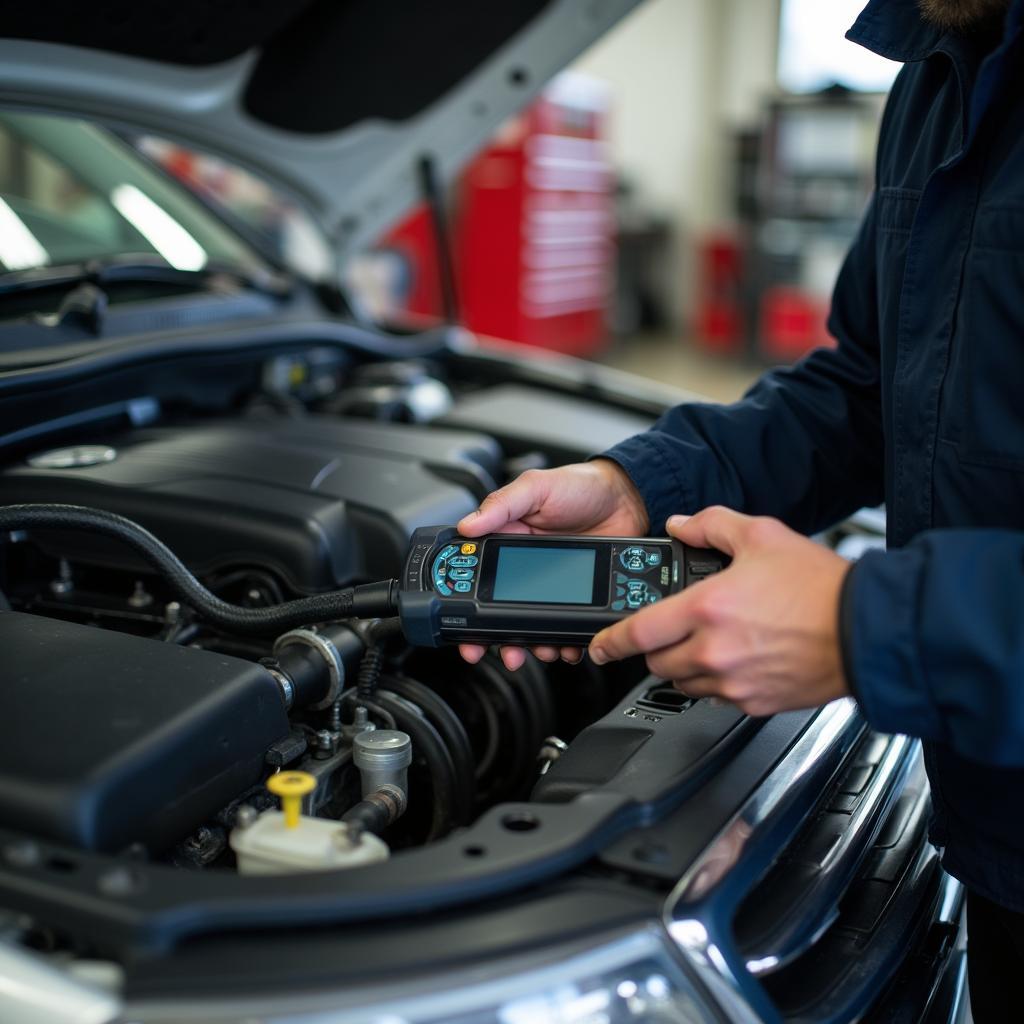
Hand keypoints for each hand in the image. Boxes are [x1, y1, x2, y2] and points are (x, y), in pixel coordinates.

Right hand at [457, 459, 648, 670]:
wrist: (627, 499)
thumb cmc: (580, 486)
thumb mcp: (535, 488)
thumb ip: (501, 505)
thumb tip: (467, 525)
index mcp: (506, 539)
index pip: (478, 576)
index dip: (466, 604)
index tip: (462, 626)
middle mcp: (524, 566)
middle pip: (501, 611)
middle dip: (498, 638)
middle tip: (503, 651)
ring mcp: (549, 583)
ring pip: (532, 625)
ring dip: (533, 643)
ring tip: (542, 647)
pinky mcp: (575, 594)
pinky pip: (565, 625)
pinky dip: (565, 641)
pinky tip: (567, 644)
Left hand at [588, 507, 850, 716]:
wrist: (866, 629)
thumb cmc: (819, 586)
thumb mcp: (761, 535)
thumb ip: (711, 525)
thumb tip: (679, 525)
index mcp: (707, 609)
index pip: (638, 633)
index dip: (609, 642)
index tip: (598, 647)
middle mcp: (714, 651)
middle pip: (657, 663)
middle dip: (657, 647)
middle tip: (673, 631)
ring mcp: (733, 682)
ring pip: (684, 684)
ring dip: (685, 666)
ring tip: (711, 642)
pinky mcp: (754, 703)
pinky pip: (716, 699)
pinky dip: (716, 682)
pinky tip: (738, 659)